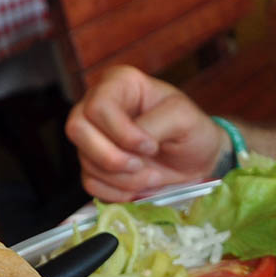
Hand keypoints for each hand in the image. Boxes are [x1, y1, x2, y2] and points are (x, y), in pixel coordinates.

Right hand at [64, 65, 224, 201]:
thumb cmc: (192, 131)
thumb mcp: (183, 118)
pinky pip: (90, 182)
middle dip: (113, 157)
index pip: (98, 106)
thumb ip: (155, 125)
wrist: (198, 160)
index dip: (122, 133)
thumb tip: (131, 146)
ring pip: (85, 160)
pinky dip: (116, 192)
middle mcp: (98, 106)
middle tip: (143, 165)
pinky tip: (139, 187)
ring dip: (122, 178)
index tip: (152, 146)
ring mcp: (93, 137)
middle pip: (77, 129)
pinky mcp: (95, 165)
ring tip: (152, 177)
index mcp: (118, 84)